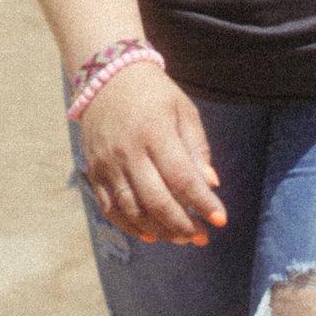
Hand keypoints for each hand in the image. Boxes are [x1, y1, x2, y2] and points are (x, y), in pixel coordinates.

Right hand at [76, 64, 228, 244]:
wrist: (106, 78)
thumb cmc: (154, 93)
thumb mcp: (183, 110)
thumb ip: (197, 147)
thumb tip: (211, 184)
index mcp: (155, 132)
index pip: (182, 177)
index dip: (202, 202)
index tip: (220, 220)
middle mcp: (128, 152)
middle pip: (156, 200)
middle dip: (182, 224)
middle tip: (201, 236)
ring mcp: (107, 165)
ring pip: (133, 210)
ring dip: (160, 230)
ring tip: (181, 238)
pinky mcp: (94, 173)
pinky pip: (111, 209)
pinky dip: (131, 227)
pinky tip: (151, 235)